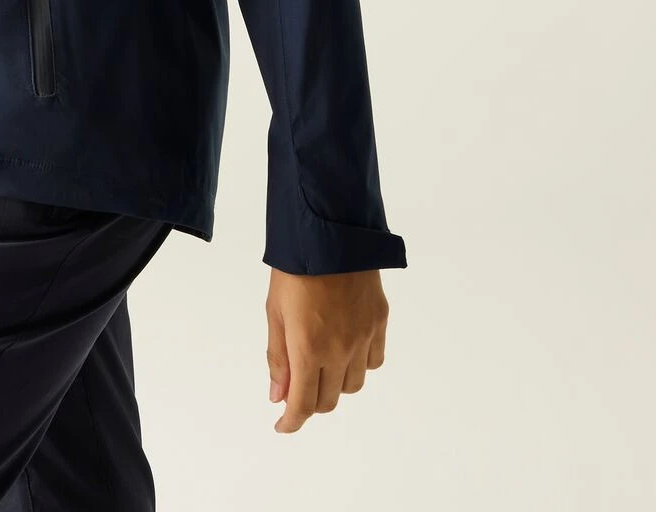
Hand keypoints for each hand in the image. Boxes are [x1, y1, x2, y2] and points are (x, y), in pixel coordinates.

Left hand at [265, 265, 390, 431]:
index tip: (283, 425)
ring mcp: (364, 337)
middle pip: (328, 400)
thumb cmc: (295, 267)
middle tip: (297, 387)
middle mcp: (340, 349)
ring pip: (353, 385)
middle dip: (310, 401)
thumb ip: (278, 357)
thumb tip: (278, 397)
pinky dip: (359, 366)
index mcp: (309, 347)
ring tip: (321, 364)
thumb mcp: (275, 311)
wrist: (331, 229)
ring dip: (335, 384)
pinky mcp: (380, 321)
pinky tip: (346, 350)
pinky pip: (374, 362)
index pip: (303, 404)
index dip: (291, 421)